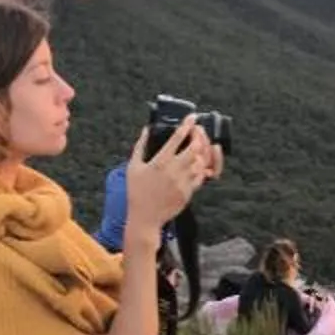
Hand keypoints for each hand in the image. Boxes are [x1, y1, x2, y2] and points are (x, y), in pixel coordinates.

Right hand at [124, 117, 217, 238]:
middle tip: (198, 132)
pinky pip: (201, 176)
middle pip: (195, 148)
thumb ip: (140, 146)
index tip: (192, 117)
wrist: (145, 218)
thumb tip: (147, 129)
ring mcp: (183, 182)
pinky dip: (201, 167)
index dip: (187, 125)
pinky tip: (197, 163)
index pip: (177, 138)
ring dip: (202, 151)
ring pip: (201, 161)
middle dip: (199, 136)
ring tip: (199, 145)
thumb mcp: (133, 167)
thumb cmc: (137, 192)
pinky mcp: (189, 192)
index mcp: (159, 162)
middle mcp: (174, 170)